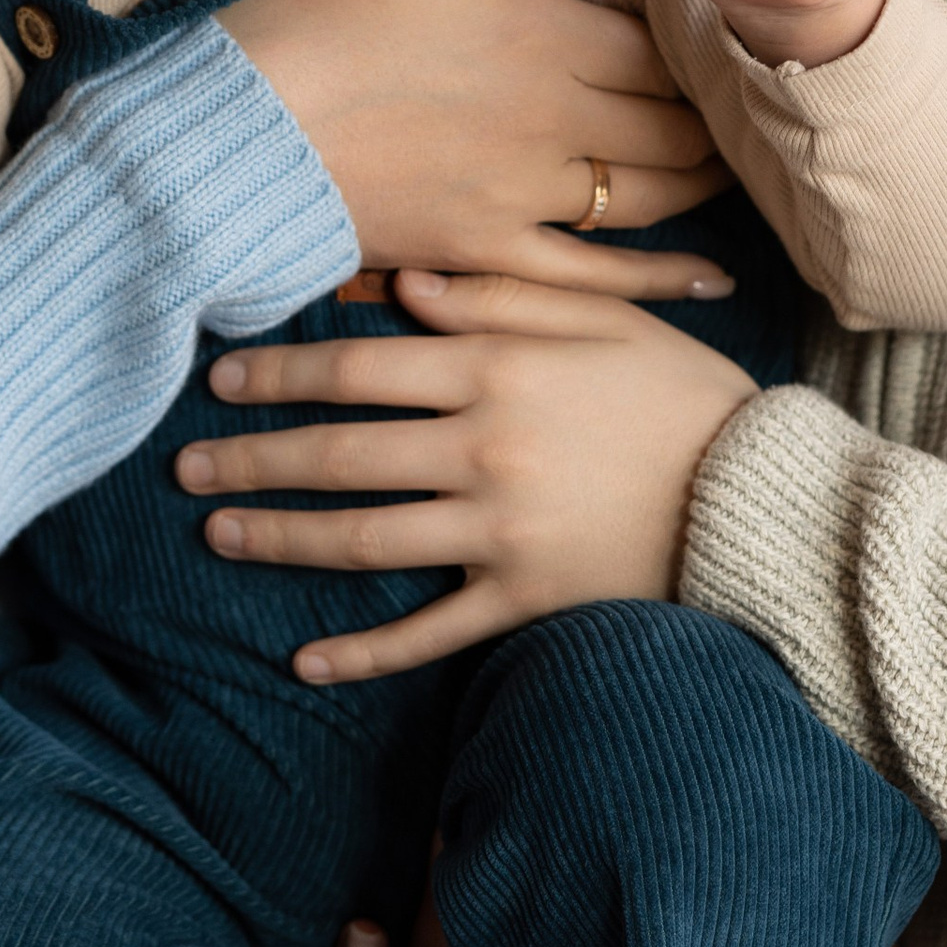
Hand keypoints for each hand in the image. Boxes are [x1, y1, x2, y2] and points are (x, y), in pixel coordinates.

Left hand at [176, 268, 756, 679]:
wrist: (761, 497)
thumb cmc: (680, 394)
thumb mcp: (602, 320)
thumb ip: (502, 295)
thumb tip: (406, 285)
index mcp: (498, 370)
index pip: (359, 369)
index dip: (281, 373)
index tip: (221, 379)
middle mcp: (484, 449)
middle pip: (339, 455)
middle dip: (252, 460)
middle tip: (184, 466)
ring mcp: (500, 531)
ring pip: (362, 539)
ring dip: (280, 539)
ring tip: (217, 535)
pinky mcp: (525, 598)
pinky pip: (428, 633)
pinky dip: (364, 652)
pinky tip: (304, 661)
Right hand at [225, 0, 729, 287]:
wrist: (233, 128)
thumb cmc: (306, 14)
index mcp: (538, 29)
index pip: (656, 44)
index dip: (685, 47)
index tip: (693, 48)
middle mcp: (552, 114)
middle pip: (672, 121)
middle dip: (706, 116)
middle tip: (722, 111)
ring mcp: (523, 191)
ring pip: (649, 196)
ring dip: (696, 183)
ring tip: (719, 172)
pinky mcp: (486, 250)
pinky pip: (595, 274)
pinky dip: (660, 278)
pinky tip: (709, 279)